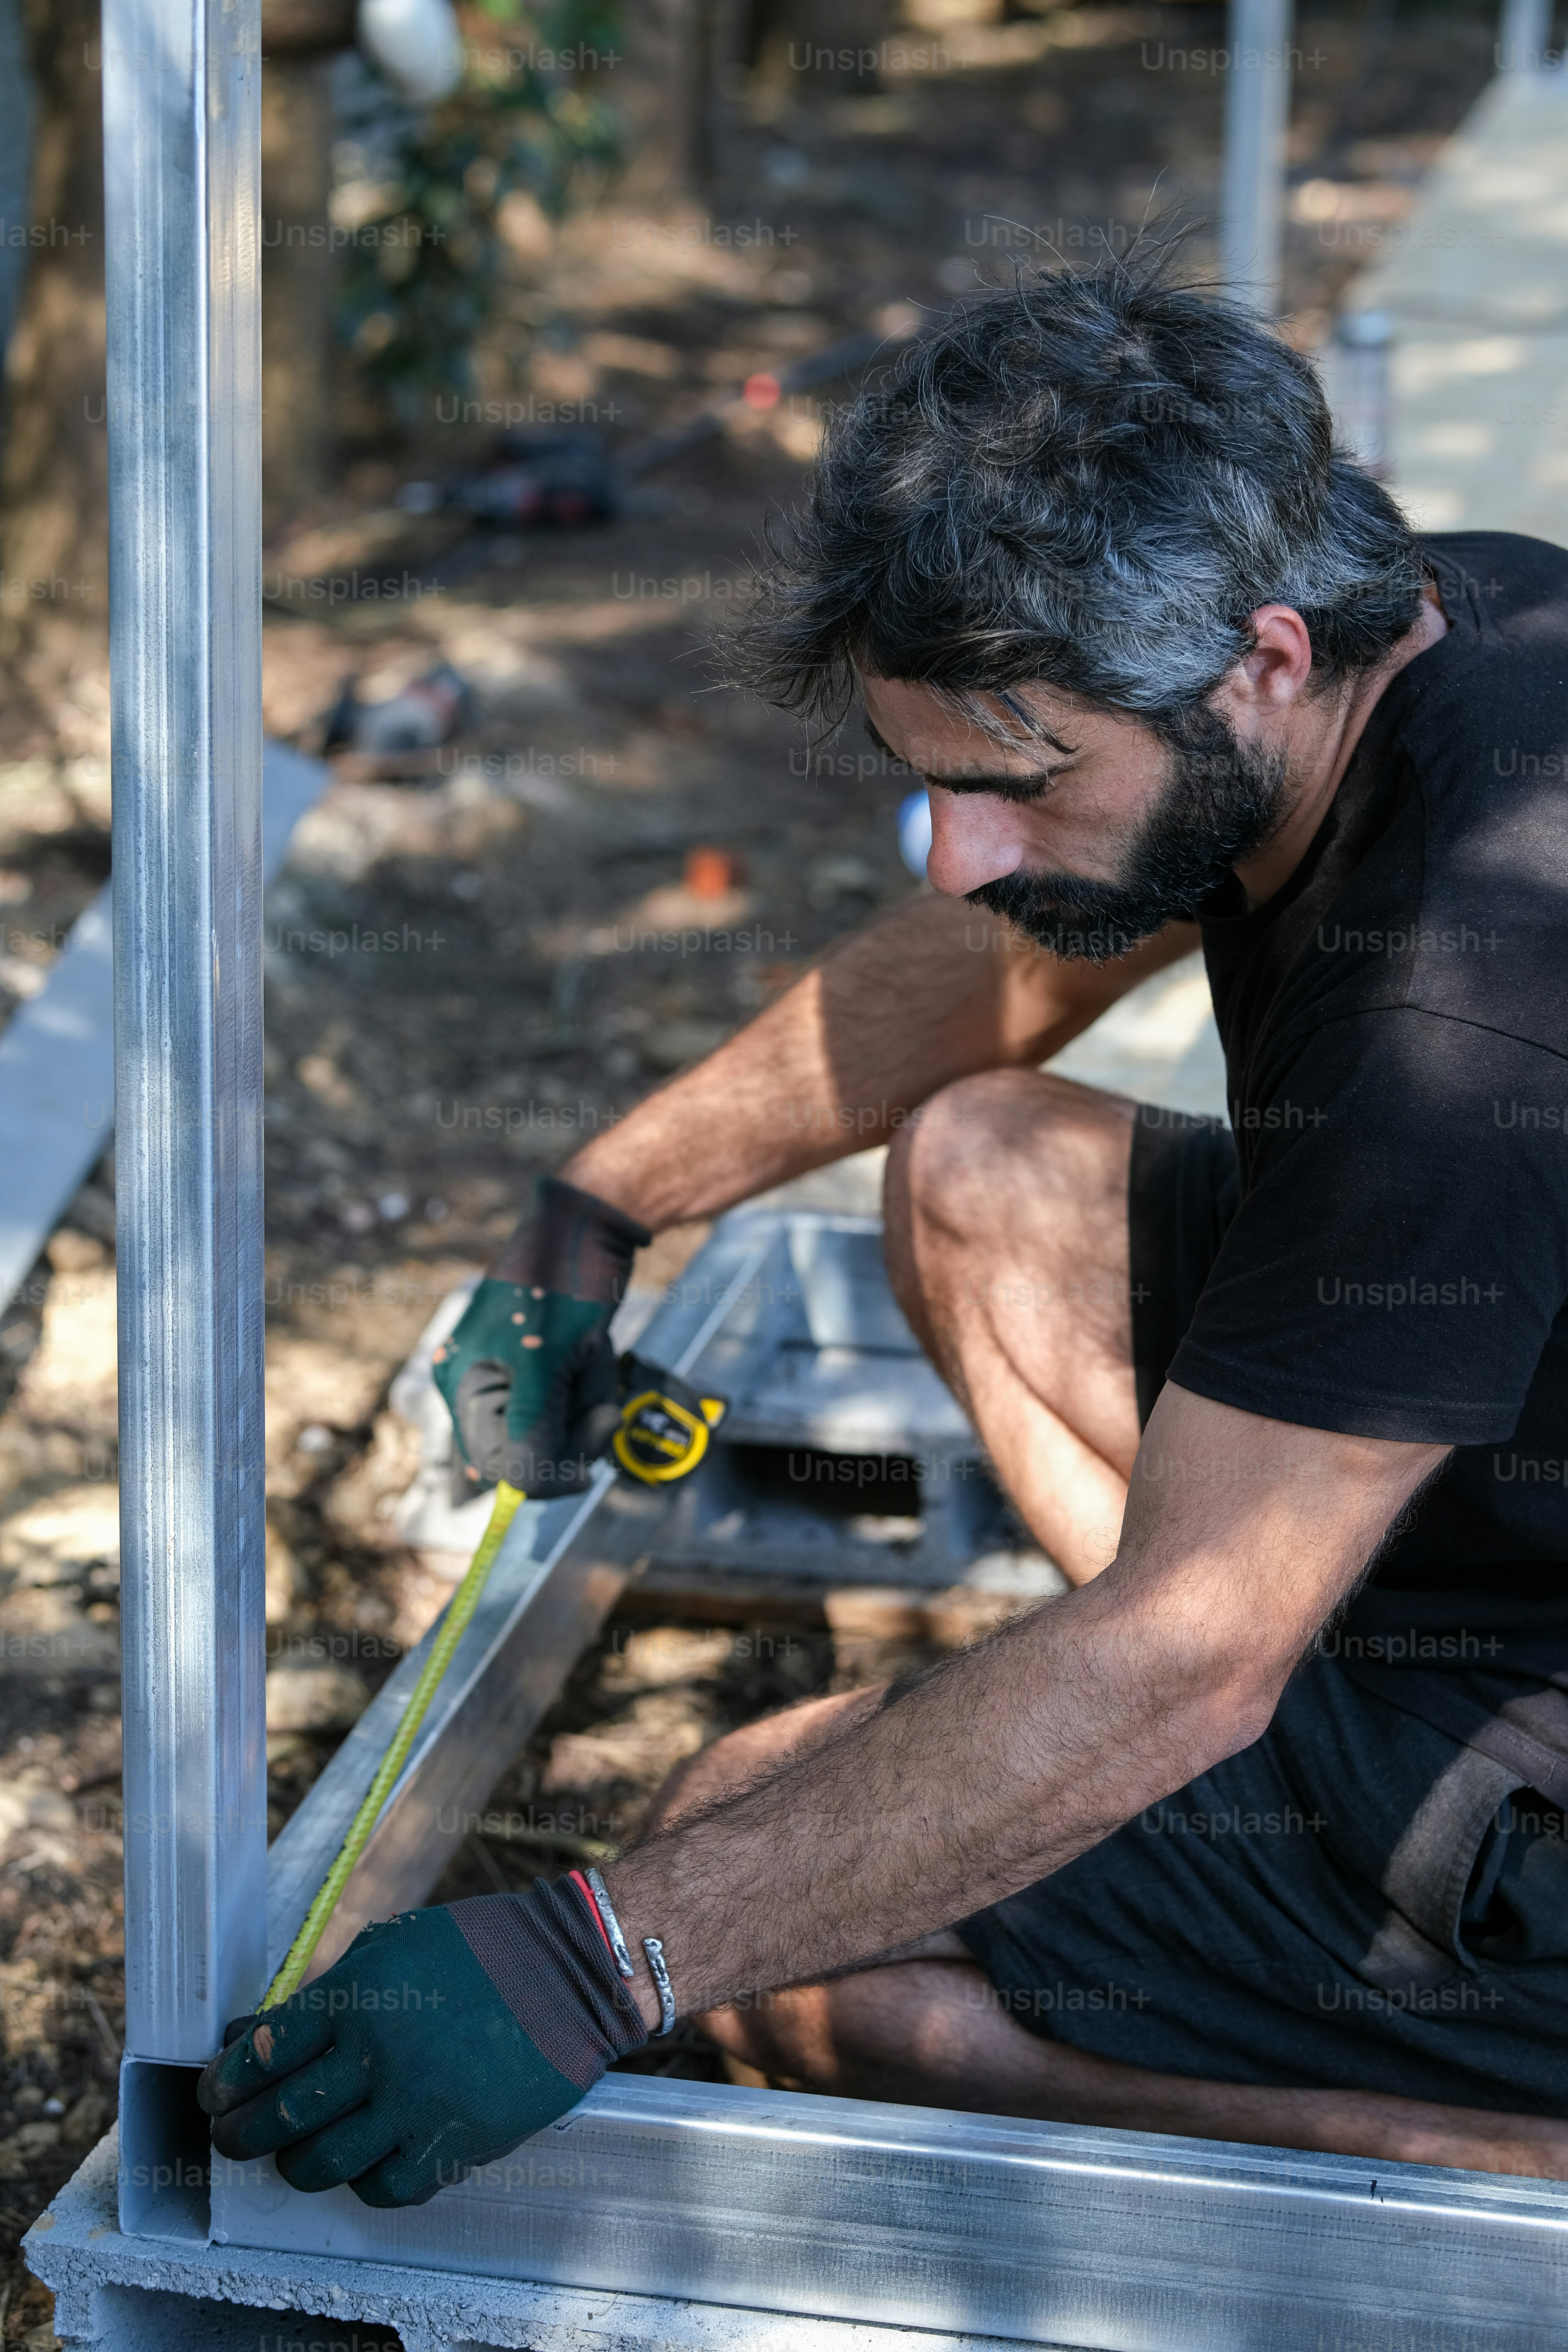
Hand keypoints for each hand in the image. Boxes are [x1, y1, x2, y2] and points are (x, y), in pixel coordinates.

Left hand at [197, 1879, 646, 2207]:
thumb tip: (260, 2035)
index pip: (262, 2053)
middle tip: (231, 2134)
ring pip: (321, 2164)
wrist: (569, 1973)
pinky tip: (363, 2163)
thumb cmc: (480, 1950)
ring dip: (294, 2164)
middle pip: (278, 2117)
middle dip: (240, 2132)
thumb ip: (329, 1991)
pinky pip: (384, 2187)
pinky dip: (363, 2182)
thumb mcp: (394, 1944)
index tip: (216, 2092)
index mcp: (356, 1994)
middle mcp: (377, 2053)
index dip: (226, 2079)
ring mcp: (415, 2104)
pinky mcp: (453, 2143)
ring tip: (291, 2156)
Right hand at [433, 1176, 649, 1497]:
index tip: (587, 1470)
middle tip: (597, 1392)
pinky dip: (593, 1379)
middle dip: (574, 1426)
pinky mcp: (548, 1364)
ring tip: (592, 1351)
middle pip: (533, 1450)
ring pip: (562, 1425)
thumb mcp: (546, 1360)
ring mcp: (516, 1374)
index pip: (498, 1468)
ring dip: (589, 1397)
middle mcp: (481, 1385)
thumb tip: (525, 1491)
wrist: (591, 1219)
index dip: (546, 1477)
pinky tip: (596, 1347)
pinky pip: (576, 1399)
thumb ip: (532, 1429)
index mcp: (463, 1386)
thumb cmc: (561, 1278)